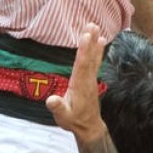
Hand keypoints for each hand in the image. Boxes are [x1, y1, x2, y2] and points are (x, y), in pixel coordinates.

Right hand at [46, 23, 106, 141]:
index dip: (84, 50)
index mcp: (79, 85)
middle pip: (89, 57)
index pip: (82, 65)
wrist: (88, 126)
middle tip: (92, 25)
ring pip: (93, 57)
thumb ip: (58, 107)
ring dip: (95, 42)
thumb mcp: (63, 116)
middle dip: (90, 41)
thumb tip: (51, 99)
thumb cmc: (73, 120)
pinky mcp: (92, 78)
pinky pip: (95, 61)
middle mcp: (87, 79)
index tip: (86, 36)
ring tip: (97, 27)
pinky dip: (98, 50)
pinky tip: (102, 40)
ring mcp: (91, 78)